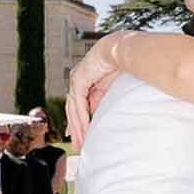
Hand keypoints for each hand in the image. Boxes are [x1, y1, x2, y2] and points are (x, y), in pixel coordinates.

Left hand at [66, 34, 135, 148]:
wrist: (120, 50)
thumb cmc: (120, 63)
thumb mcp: (110, 87)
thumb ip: (102, 98)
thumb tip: (98, 111)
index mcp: (85, 79)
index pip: (78, 103)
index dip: (77, 119)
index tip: (77, 133)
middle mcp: (77, 79)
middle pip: (72, 108)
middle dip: (74, 127)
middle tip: (76, 143)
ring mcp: (76, 79)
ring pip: (73, 109)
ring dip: (76, 126)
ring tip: (80, 141)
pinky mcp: (78, 81)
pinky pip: (78, 104)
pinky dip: (81, 119)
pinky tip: (84, 130)